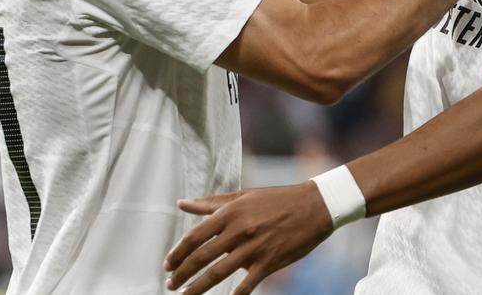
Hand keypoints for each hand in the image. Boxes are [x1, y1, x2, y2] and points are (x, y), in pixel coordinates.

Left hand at [164, 184, 333, 294]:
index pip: (194, 237)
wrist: (314, 206)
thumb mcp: (242, 196)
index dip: (177, 253)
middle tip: (171, 284)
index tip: (167, 265)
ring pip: (218, 273)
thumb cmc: (276, 199)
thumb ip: (210, 204)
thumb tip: (182, 204)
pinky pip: (247, 284)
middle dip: (182, 274)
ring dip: (197, 287)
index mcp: (230, 213)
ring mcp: (254, 248)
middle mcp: (238, 230)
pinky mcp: (269, 261)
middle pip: (201, 257)